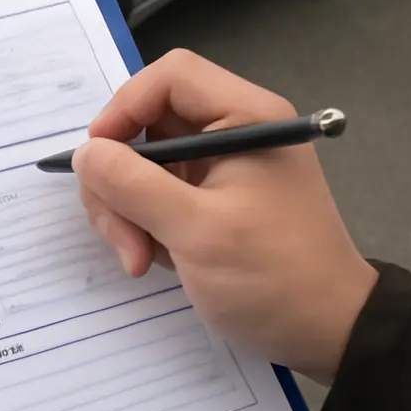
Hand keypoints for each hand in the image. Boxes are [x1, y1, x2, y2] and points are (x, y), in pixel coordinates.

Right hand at [73, 49, 377, 385]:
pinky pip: (151, 192)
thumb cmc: (272, 276)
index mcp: (245, 118)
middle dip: (120, 179)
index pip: (170, 77)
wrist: (325, 333)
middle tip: (121, 233)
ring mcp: (215, 166)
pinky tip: (154, 258)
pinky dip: (140, 223)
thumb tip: (85, 154)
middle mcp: (230, 132)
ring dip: (124, 209)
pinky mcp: (205, 197)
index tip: (99, 158)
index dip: (125, 107)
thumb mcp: (196, 231)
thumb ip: (132, 185)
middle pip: (145, 124)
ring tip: (137, 257)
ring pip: (139, 162)